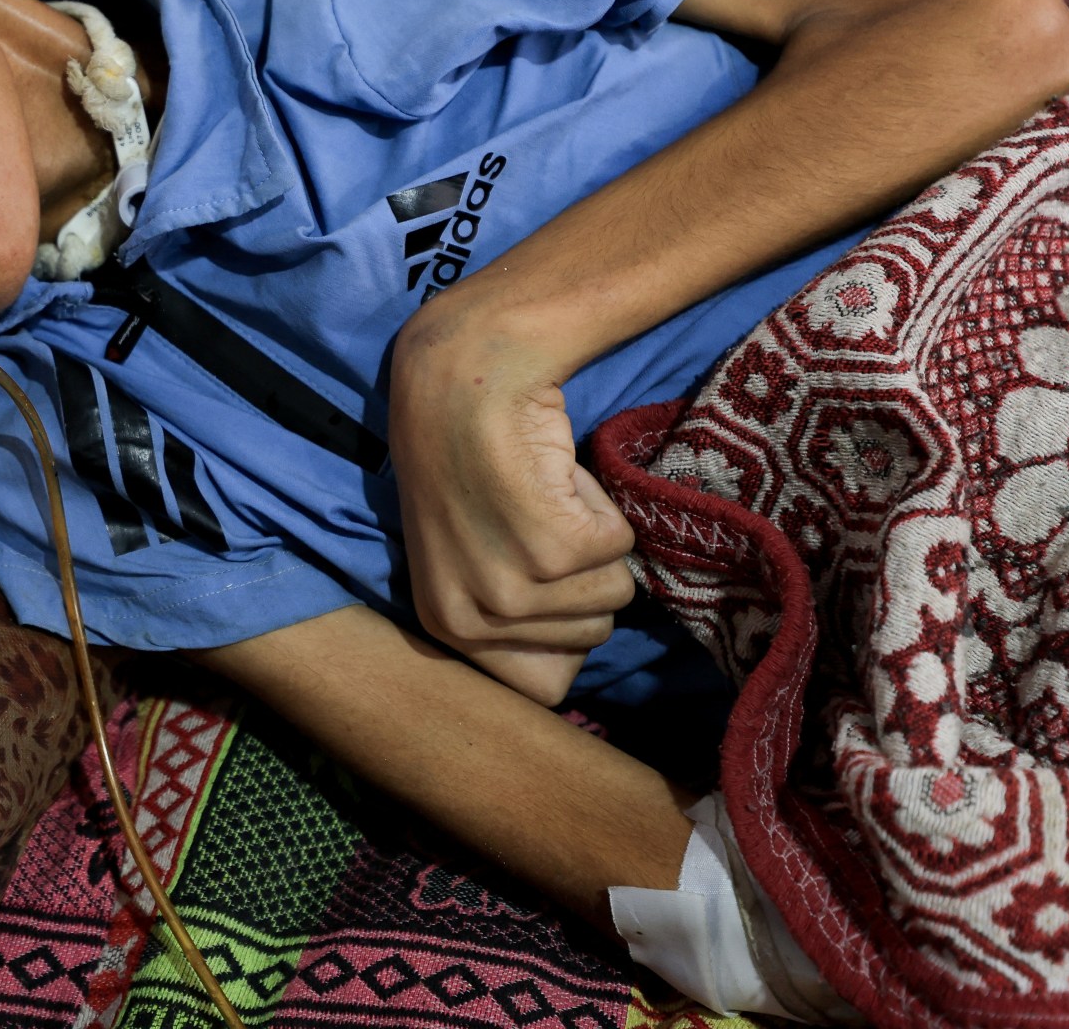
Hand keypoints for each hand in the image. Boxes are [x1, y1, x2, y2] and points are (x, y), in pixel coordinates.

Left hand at [388, 285, 636, 705]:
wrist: (460, 378)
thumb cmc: (469, 458)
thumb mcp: (472, 553)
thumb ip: (513, 618)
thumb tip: (570, 680)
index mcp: (446, 628)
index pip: (545, 689)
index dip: (564, 625)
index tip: (539, 570)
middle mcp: (469, 620)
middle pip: (592, 637)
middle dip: (579, 571)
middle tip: (527, 513)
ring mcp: (509, 589)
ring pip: (613, 593)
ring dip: (591, 535)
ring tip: (535, 491)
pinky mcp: (550, 550)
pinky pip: (622, 547)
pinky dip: (602, 504)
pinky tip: (550, 473)